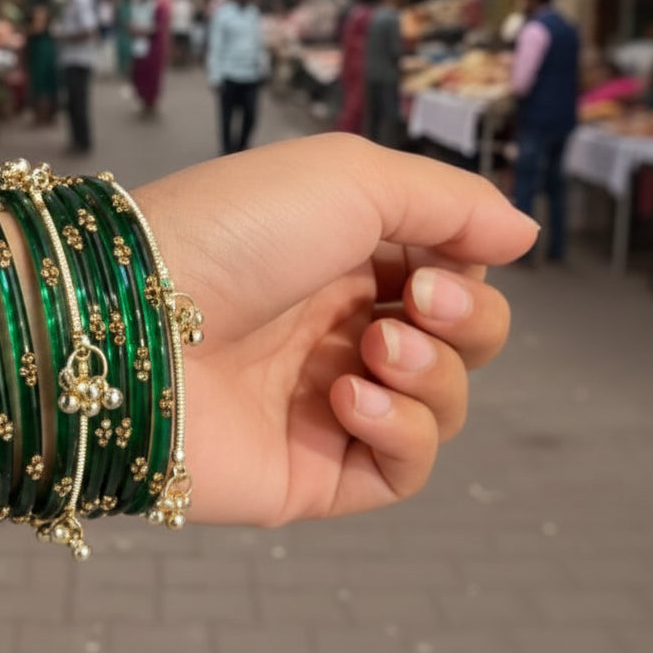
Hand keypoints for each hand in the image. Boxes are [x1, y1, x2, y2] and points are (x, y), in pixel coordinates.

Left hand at [135, 135, 537, 525]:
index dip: (466, 270)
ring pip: (441, 407)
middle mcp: (332, 330)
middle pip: (457, 343)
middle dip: (466, 323)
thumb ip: (447, 203)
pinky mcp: (308, 473)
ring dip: (433, 375)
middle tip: (417, 307)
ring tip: (367, 353)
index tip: (446, 261)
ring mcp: (320, 405)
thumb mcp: (347, 179)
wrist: (128, 326)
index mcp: (338, 258)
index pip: (445, 274)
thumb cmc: (228, 234)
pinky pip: (402, 471)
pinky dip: (403, 434)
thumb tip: (523, 233)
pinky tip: (349, 400)